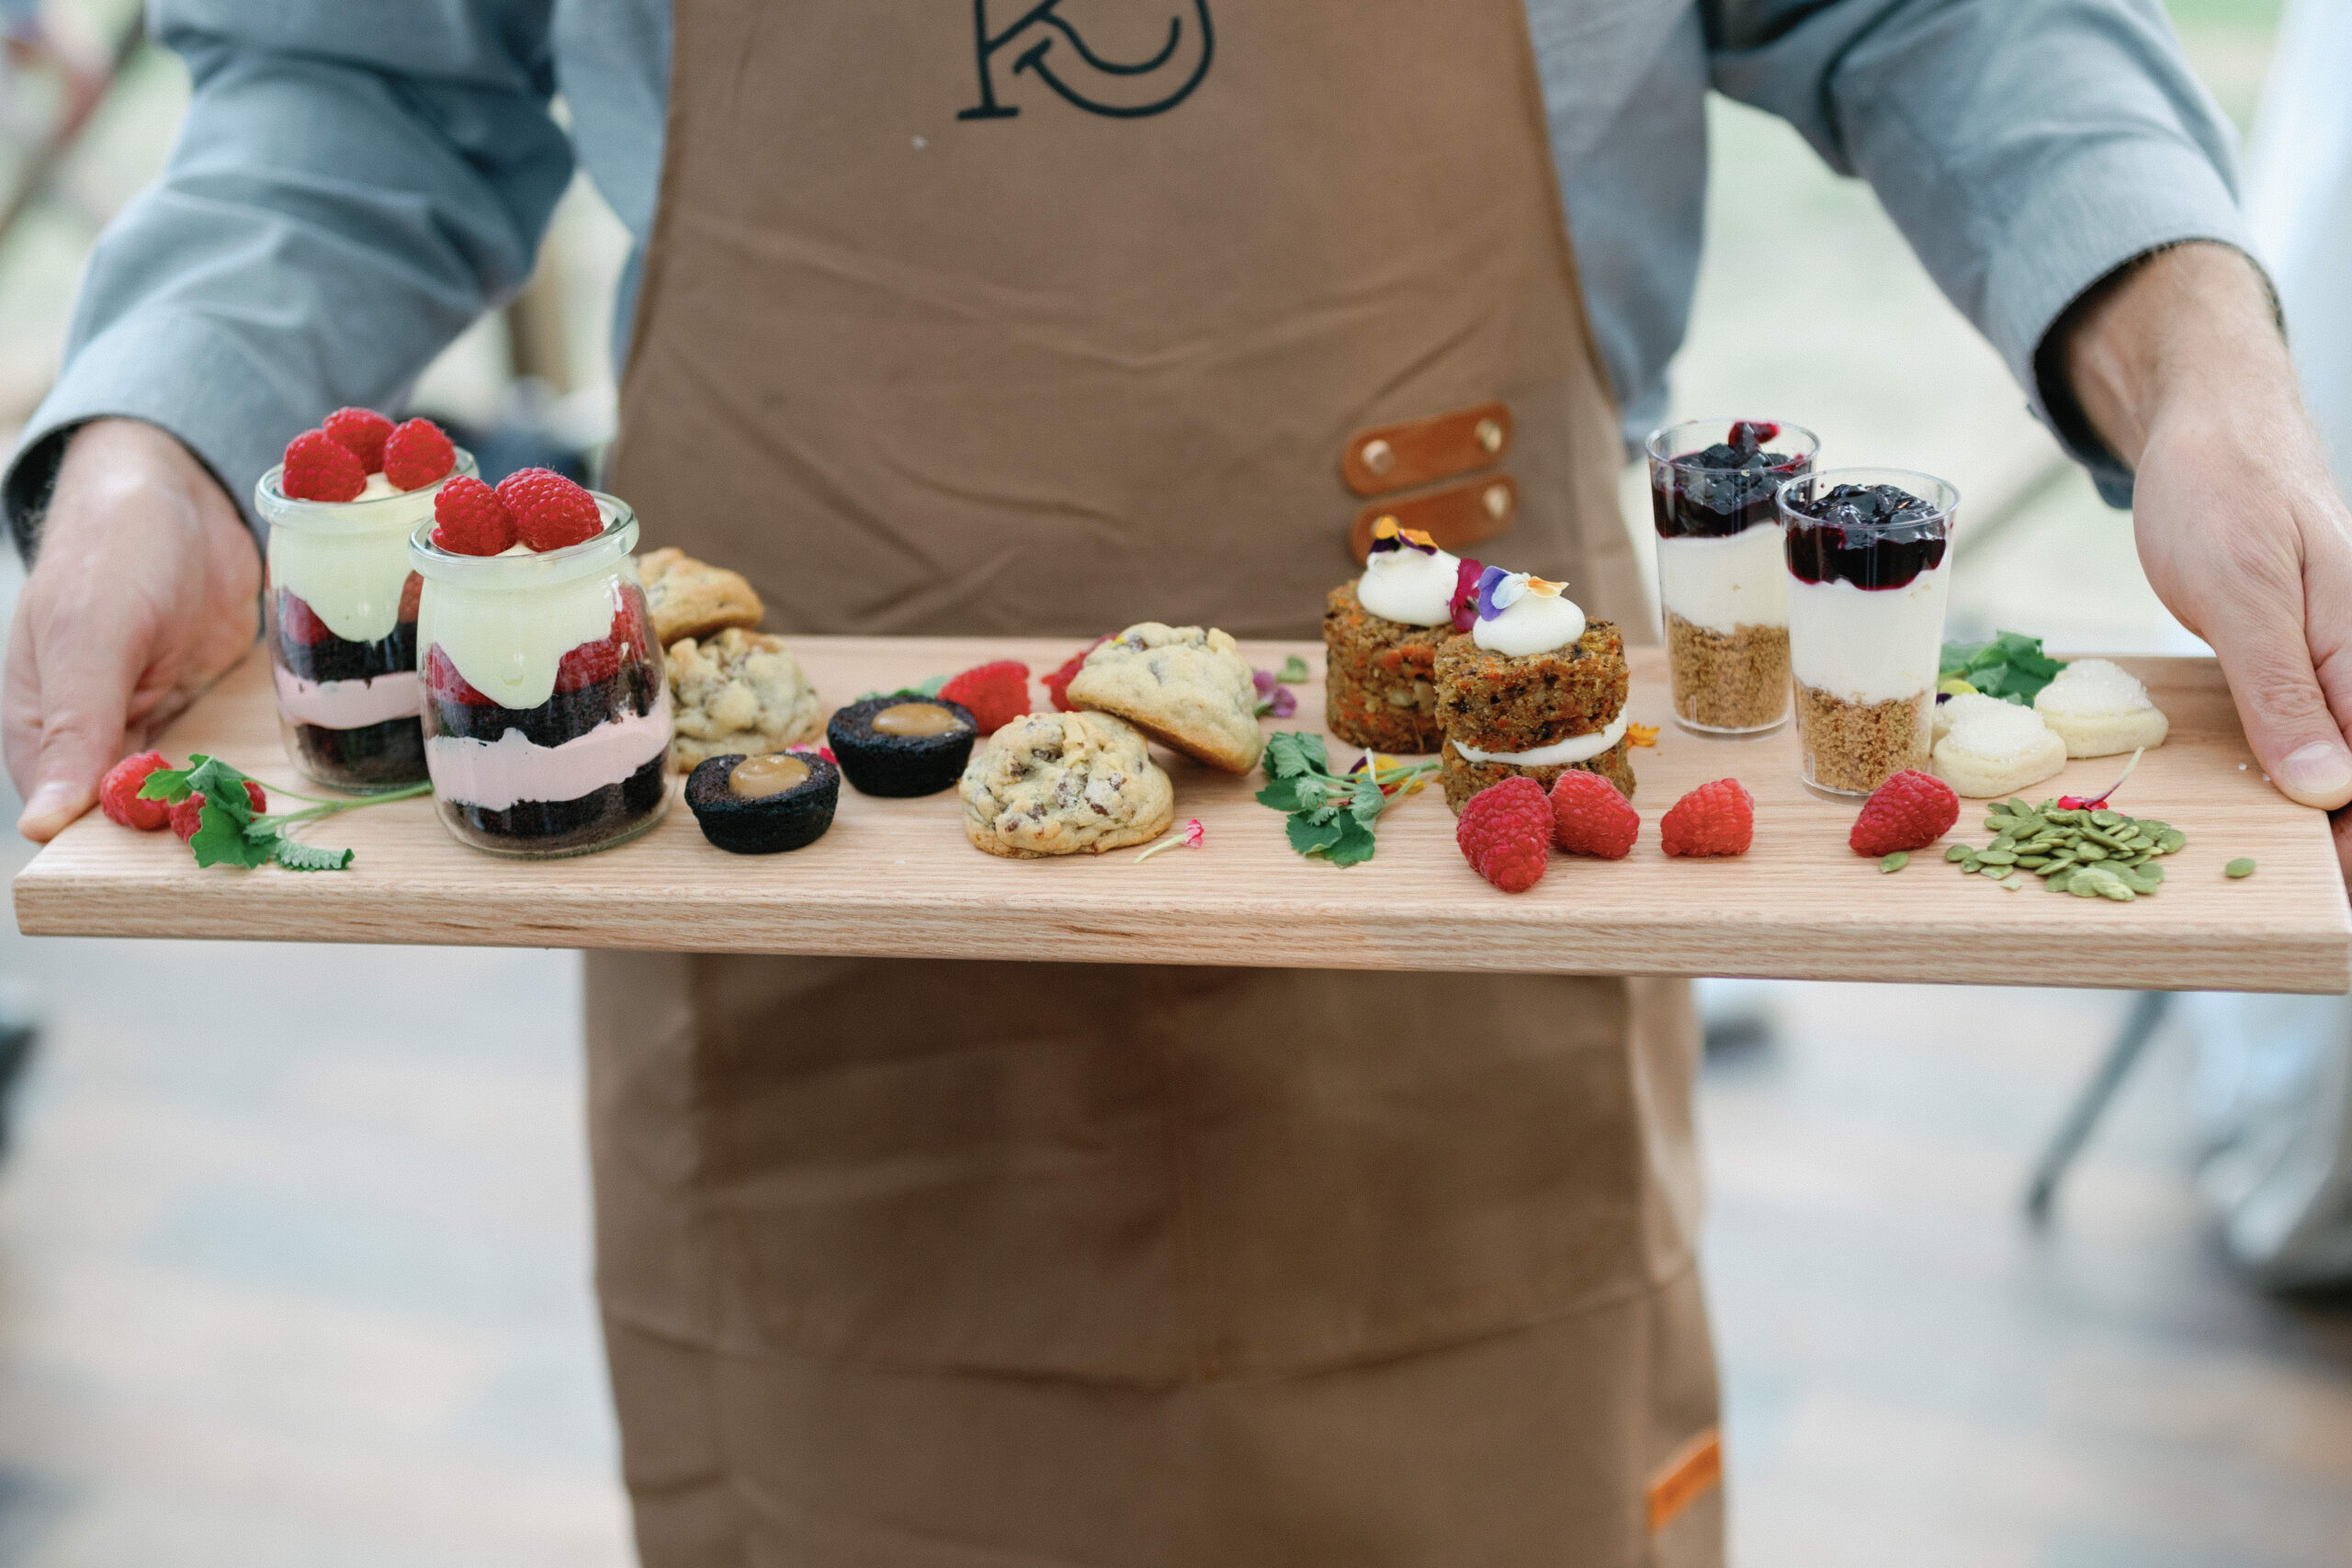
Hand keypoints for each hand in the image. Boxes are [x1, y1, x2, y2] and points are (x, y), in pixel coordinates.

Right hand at [5, 419, 259, 840]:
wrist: (181, 492)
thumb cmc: (114, 549)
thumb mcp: (89, 636)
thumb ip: (72, 728)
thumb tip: (40, 826)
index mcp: (39, 723)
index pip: (66, 814)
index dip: (111, 844)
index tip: (163, 868)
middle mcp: (92, 733)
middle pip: (126, 814)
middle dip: (170, 834)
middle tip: (227, 850)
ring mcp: (150, 722)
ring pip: (174, 792)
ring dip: (207, 811)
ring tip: (255, 837)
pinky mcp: (199, 708)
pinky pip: (217, 759)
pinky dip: (237, 778)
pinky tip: (272, 799)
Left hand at [2061, 244, 2351, 871]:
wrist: (2208, 425)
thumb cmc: (2223, 490)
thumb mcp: (2242, 594)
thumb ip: (2284, 693)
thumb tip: (2328, 789)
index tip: (2336, 895)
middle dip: (2343, 835)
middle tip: (2322, 900)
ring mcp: (2338, 658)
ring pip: (2343, 755)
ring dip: (2328, 813)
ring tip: (2312, 876)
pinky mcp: (2304, 656)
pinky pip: (2316, 728)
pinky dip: (2306, 769)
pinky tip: (2294, 808)